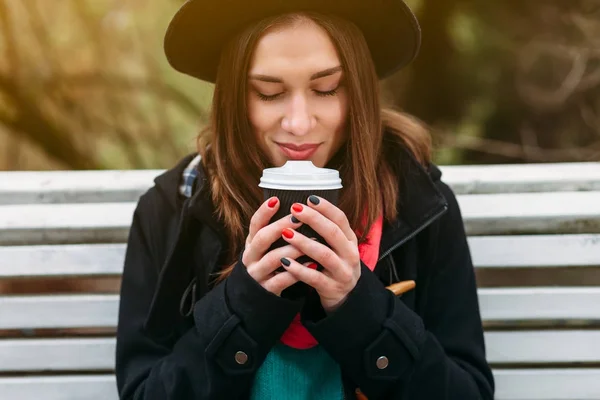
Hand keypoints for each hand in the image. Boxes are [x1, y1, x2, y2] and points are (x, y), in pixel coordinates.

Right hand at [241, 197, 304, 295]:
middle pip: (262, 238)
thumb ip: (275, 232)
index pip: (254, 224)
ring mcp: (257, 274)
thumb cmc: (269, 266)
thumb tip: (299, 208)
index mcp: (251, 244)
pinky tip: (312, 264)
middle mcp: (251, 257)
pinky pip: (281, 280)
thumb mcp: (265, 248)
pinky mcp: (267, 290)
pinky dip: (297, 272)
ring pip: (273, 259)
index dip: (263, 212)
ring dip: (293, 248)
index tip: (276, 199)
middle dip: (280, 226)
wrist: (258, 299)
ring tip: (312, 240)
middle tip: (298, 218)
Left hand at [280, 195, 360, 311]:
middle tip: (295, 209)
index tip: (309, 198)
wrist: (344, 297)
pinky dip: (299, 269)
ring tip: (286, 233)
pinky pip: (314, 277)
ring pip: (324, 255)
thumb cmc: (334, 265)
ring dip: (303, 242)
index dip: (326, 208)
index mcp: (350, 240)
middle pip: (333, 233)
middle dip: (313, 219)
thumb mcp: (337, 246)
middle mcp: (350, 254)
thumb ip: (326, 230)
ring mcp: (342, 272)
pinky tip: (285, 261)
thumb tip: (303, 205)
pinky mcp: (332, 288)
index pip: (341, 219)